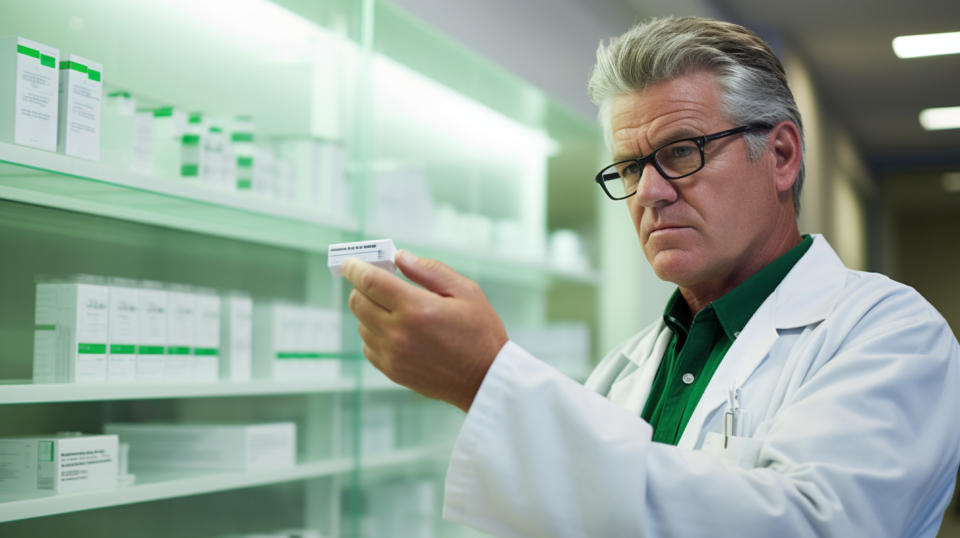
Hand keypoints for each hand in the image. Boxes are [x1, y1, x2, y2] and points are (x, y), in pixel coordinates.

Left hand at [343, 250, 507, 411]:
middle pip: (358, 302)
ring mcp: (392, 355)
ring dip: (371, 311)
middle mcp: (398, 333)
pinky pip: (368, 346)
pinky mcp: (392, 371)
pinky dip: (375, 333)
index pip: (370, 282)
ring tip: (396, 309)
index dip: (355, 268)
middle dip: (362, 287)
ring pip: (361, 324)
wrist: (485, 379)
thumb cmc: (481, 333)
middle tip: (379, 282)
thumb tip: (400, 257)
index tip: (350, 262)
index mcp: (416, 309)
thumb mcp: (465, 291)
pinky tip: (398, 330)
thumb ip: (430, 271)